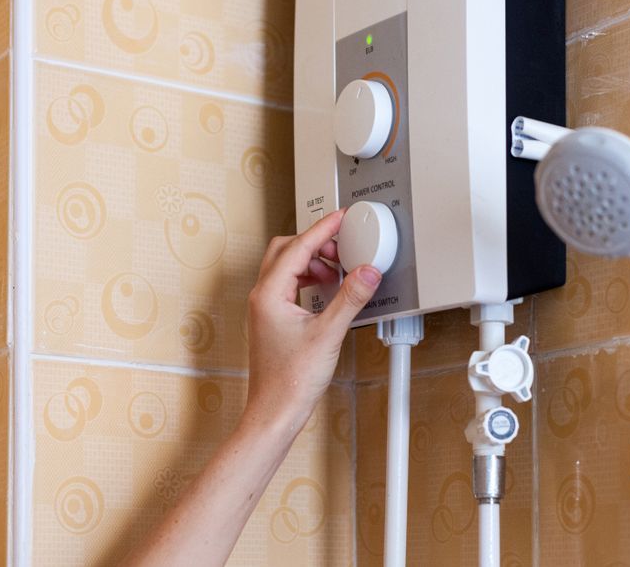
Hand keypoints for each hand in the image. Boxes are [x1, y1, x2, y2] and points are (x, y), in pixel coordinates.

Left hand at [245, 209, 381, 429]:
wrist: (276, 412)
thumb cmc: (291, 381)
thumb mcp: (329, 334)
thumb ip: (350, 299)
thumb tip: (367, 272)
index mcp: (269, 294)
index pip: (298, 247)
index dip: (322, 229)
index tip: (340, 218)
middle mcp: (262, 297)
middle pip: (286, 250)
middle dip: (315, 243)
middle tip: (341, 245)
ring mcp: (265, 308)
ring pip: (286, 267)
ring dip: (312, 261)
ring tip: (337, 270)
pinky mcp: (272, 320)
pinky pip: (288, 285)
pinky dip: (308, 278)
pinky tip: (327, 291)